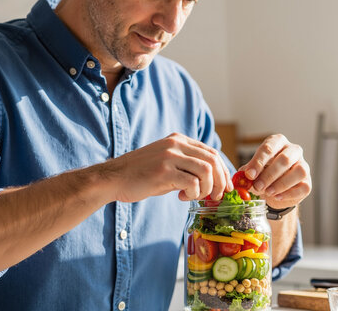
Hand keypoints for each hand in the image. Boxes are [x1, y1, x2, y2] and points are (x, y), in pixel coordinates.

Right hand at [104, 133, 232, 202]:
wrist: (113, 178)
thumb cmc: (141, 174)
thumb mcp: (167, 162)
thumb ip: (187, 165)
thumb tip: (212, 180)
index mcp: (179, 140)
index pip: (212, 153)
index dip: (223, 171)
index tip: (225, 187)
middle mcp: (176, 144)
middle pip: (213, 161)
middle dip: (220, 182)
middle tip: (215, 197)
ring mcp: (170, 156)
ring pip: (206, 171)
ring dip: (206, 189)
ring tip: (195, 197)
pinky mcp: (163, 171)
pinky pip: (191, 183)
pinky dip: (193, 194)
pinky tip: (182, 197)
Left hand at [240, 134, 310, 208]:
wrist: (274, 189)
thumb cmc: (263, 173)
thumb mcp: (253, 170)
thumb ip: (248, 172)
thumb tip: (242, 177)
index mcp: (278, 142)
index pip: (269, 147)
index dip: (258, 161)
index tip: (249, 175)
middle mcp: (293, 150)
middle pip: (285, 159)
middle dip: (269, 174)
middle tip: (257, 186)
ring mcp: (303, 165)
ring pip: (299, 172)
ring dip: (281, 184)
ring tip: (268, 192)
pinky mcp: (307, 182)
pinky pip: (303, 187)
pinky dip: (289, 193)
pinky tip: (277, 197)